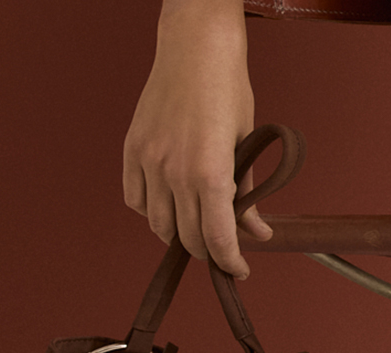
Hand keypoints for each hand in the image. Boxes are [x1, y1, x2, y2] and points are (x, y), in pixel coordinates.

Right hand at [123, 0, 272, 279]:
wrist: (195, 46)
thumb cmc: (226, 88)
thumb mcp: (246, 144)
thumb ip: (247, 193)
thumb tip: (257, 231)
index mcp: (210, 172)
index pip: (218, 238)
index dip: (230, 261)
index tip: (239, 269)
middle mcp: (175, 172)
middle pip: (188, 239)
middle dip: (208, 251)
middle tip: (220, 248)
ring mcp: (150, 163)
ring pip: (160, 226)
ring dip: (179, 235)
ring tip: (195, 226)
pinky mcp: (132, 152)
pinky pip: (136, 202)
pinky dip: (151, 212)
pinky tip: (168, 204)